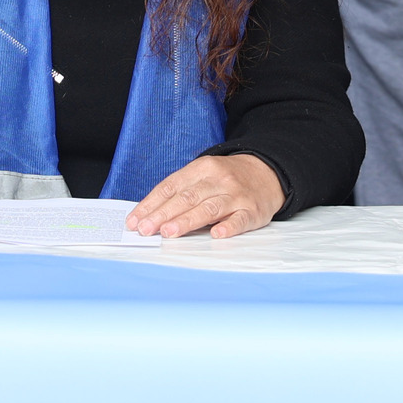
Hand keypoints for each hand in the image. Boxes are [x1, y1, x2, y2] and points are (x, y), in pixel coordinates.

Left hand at [128, 153, 283, 238]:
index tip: (134, 220)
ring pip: (209, 208)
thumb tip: (150, 214)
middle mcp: (218, 180)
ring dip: (187, 221)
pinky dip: (228, 227)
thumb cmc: (227, 179)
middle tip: (145, 229)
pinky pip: (239, 220)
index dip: (151, 203)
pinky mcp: (253, 211)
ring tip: (168, 232)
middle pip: (187, 197)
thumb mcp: (204, 174)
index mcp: (202, 168)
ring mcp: (236, 195)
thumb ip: (181, 191)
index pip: (171, 186)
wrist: (268, 172)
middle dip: (163, 214)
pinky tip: (216, 235)